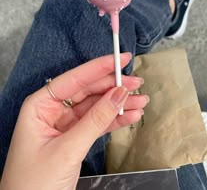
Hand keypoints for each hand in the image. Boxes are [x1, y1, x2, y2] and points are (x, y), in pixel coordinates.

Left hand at [0, 53, 147, 189]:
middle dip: (113, 87)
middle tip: (137, 83)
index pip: (75, 79)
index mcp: (40, 105)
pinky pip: (98, 123)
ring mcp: (65, 124)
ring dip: (119, 104)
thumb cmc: (35, 183)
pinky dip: (115, 120)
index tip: (121, 58)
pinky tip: (130, 116)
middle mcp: (53, 110)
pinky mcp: (75, 138)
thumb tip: (119, 93)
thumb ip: (95, 119)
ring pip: (96, 107)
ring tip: (141, 101)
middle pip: (88, 91)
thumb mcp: (67, 148)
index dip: (99, 67)